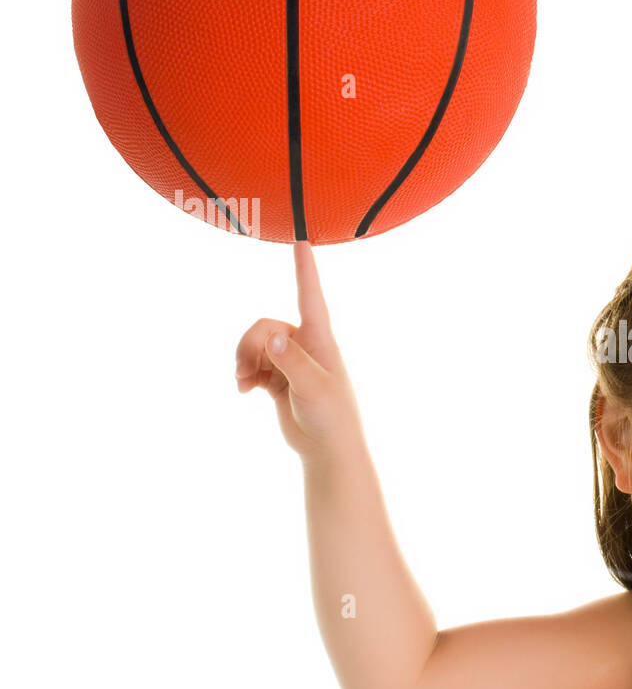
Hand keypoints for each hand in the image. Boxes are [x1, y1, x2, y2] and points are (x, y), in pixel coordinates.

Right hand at [233, 241, 365, 464]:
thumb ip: (291, 361)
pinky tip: (244, 390)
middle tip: (243, 373)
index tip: (300, 239)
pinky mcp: (279, 376)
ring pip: (255, 343)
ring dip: (243, 359)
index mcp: (320, 339)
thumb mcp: (313, 388)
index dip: (305, 267)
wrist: (327, 448)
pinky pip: (252, 362)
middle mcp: (305, 344)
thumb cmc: (331, 416)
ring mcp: (290, 360)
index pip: (311, 295)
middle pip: (265, 324)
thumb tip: (272, 336)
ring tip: (243, 383)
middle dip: (248, 344)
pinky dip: (244, 373)